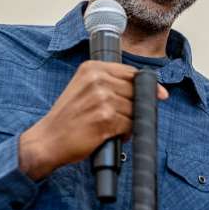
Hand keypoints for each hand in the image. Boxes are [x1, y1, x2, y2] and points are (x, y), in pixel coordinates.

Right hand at [18, 61, 167, 179]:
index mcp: (92, 68)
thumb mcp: (83, 88)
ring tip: (112, 127)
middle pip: (136, 91)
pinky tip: (112, 135)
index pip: (131, 72)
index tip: (160, 94)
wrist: (48, 140)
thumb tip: (146, 88)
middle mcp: (97, 80)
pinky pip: (130, 125)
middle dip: (136, 106)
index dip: (148, 84)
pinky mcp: (105, 119)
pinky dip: (126, 133)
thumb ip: (109, 83)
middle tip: (122, 117)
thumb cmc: (68, 117)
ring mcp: (101, 99)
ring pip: (134, 109)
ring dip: (130, 122)